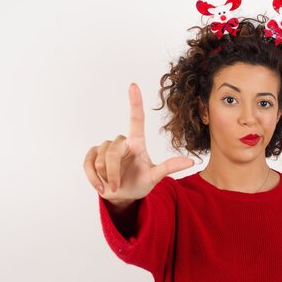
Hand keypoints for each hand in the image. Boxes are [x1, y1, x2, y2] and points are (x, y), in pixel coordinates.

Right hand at [83, 83, 194, 207]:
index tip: (133, 85)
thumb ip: (170, 168)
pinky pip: (88, 163)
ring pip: (101, 158)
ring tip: (112, 186)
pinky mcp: (92, 155)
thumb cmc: (140, 183)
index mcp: (137, 144)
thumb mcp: (155, 177)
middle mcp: (122, 143)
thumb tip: (192, 161)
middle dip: (113, 172)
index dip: (135, 102)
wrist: (123, 196)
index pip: (137, 120)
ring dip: (105, 176)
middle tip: (117, 187)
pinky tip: (100, 186)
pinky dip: (93, 177)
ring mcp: (105, 148)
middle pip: (113, 151)